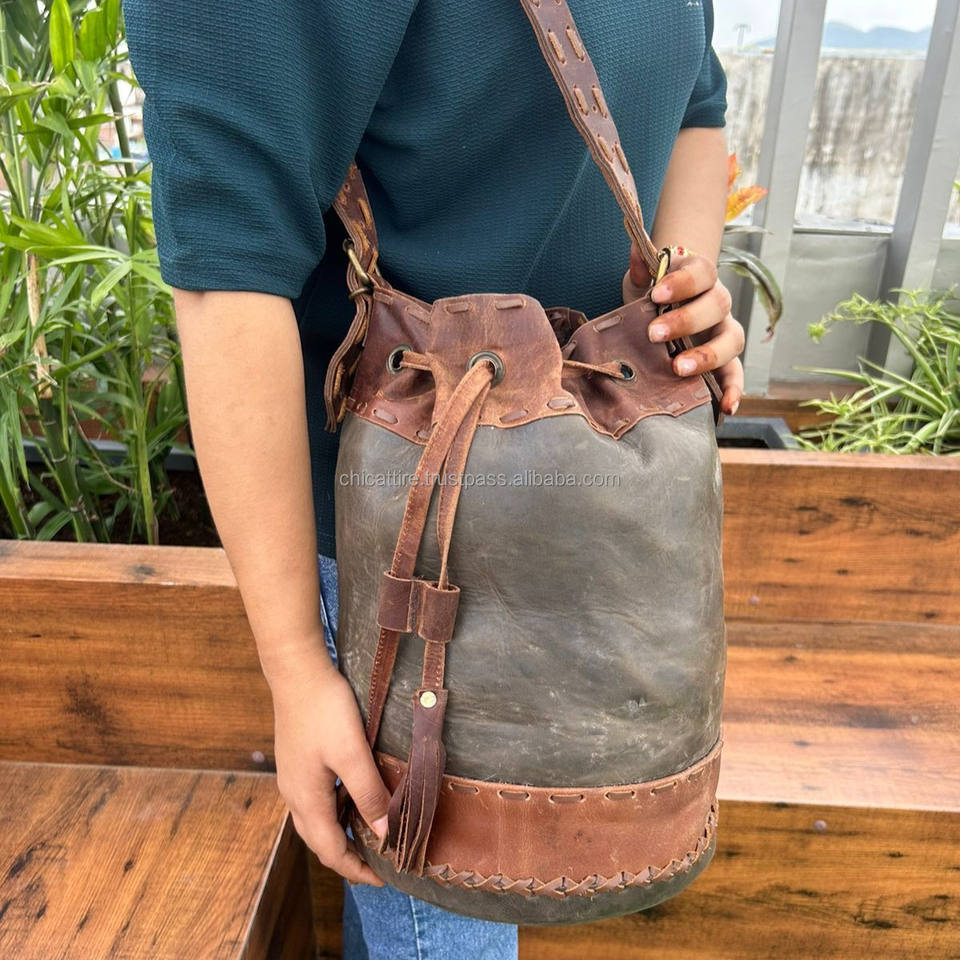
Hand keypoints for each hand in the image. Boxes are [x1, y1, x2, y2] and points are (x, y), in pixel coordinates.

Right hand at [270, 646, 389, 886]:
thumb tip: (384, 832)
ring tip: (369, 836)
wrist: (296, 672)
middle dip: (347, 857)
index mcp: (306, 800)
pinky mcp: (296, 761)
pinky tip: (351, 799)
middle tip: (377, 864)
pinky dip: (334, 811)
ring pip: (315, 821)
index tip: (382, 879)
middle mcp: (294, 795)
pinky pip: (314, 800)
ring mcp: (292, 778)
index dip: (356, 869)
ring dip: (340, 834)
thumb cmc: (325, 710)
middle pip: (320, 840)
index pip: (331, 850)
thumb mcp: (352, 753)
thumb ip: (368, 794)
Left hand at [624, 245, 744, 415]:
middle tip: (654, 334)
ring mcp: (724, 331)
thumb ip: (641, 266)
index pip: (701, 272)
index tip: (655, 293)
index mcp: (701, 275)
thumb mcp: (644, 277)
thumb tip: (635, 251)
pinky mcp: (725, 360)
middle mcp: (718, 301)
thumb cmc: (655, 291)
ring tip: (680, 369)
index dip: (682, 282)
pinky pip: (736, 374)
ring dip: (708, 356)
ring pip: (731, 340)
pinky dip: (734, 390)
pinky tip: (725, 407)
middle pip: (717, 305)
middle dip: (686, 321)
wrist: (667, 307)